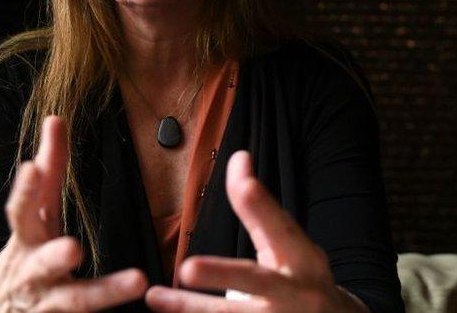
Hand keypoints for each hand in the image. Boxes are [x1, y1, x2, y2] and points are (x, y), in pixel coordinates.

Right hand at [0, 116, 146, 311]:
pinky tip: (132, 312)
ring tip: (137, 280)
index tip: (32, 168)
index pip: (22, 210)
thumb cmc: (25, 254)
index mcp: (26, 238)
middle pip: (41, 262)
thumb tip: (54, 118)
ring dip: (104, 291)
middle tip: (73, 249)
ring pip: (76, 301)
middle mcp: (32, 271)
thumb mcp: (34, 214)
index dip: (26, 191)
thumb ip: (49, 170)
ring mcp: (47, 302)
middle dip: (54, 256)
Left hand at [144, 150, 369, 312]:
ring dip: (190, 309)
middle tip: (188, 268)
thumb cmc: (302, 278)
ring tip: (154, 297)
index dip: (262, 208)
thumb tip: (238, 158)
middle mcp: (293, 293)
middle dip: (222, 274)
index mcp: (302, 260)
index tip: (246, 185)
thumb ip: (259, 208)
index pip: (280, 228)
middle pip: (255, 282)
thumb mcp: (289, 243)